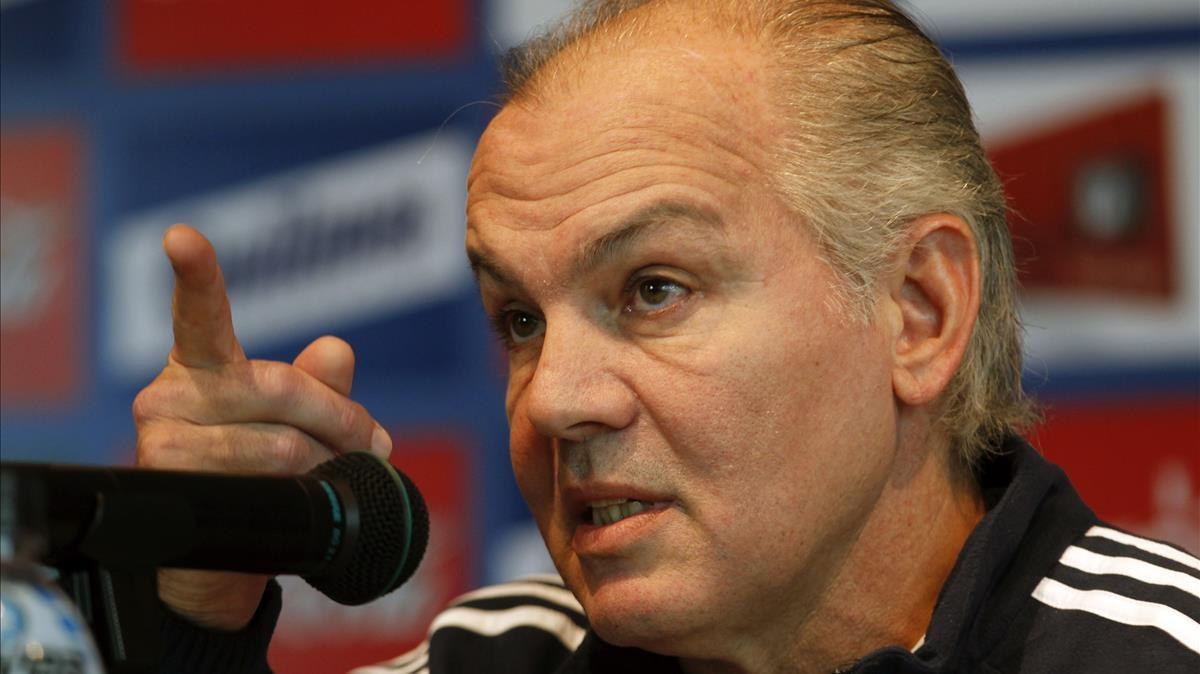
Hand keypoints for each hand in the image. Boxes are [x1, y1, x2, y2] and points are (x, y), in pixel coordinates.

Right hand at [133, 224, 392, 629]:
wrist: (215, 563)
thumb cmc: (258, 480)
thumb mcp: (295, 424)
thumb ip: (317, 384)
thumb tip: (336, 350)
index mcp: (199, 365)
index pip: (198, 314)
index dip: (195, 274)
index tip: (182, 236)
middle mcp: (168, 393)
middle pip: (280, 387)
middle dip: (342, 419)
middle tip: (376, 443)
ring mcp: (161, 437)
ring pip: (279, 440)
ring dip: (328, 461)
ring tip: (339, 475)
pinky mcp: (168, 479)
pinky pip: (264, 475)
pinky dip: (302, 484)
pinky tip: (304, 494)